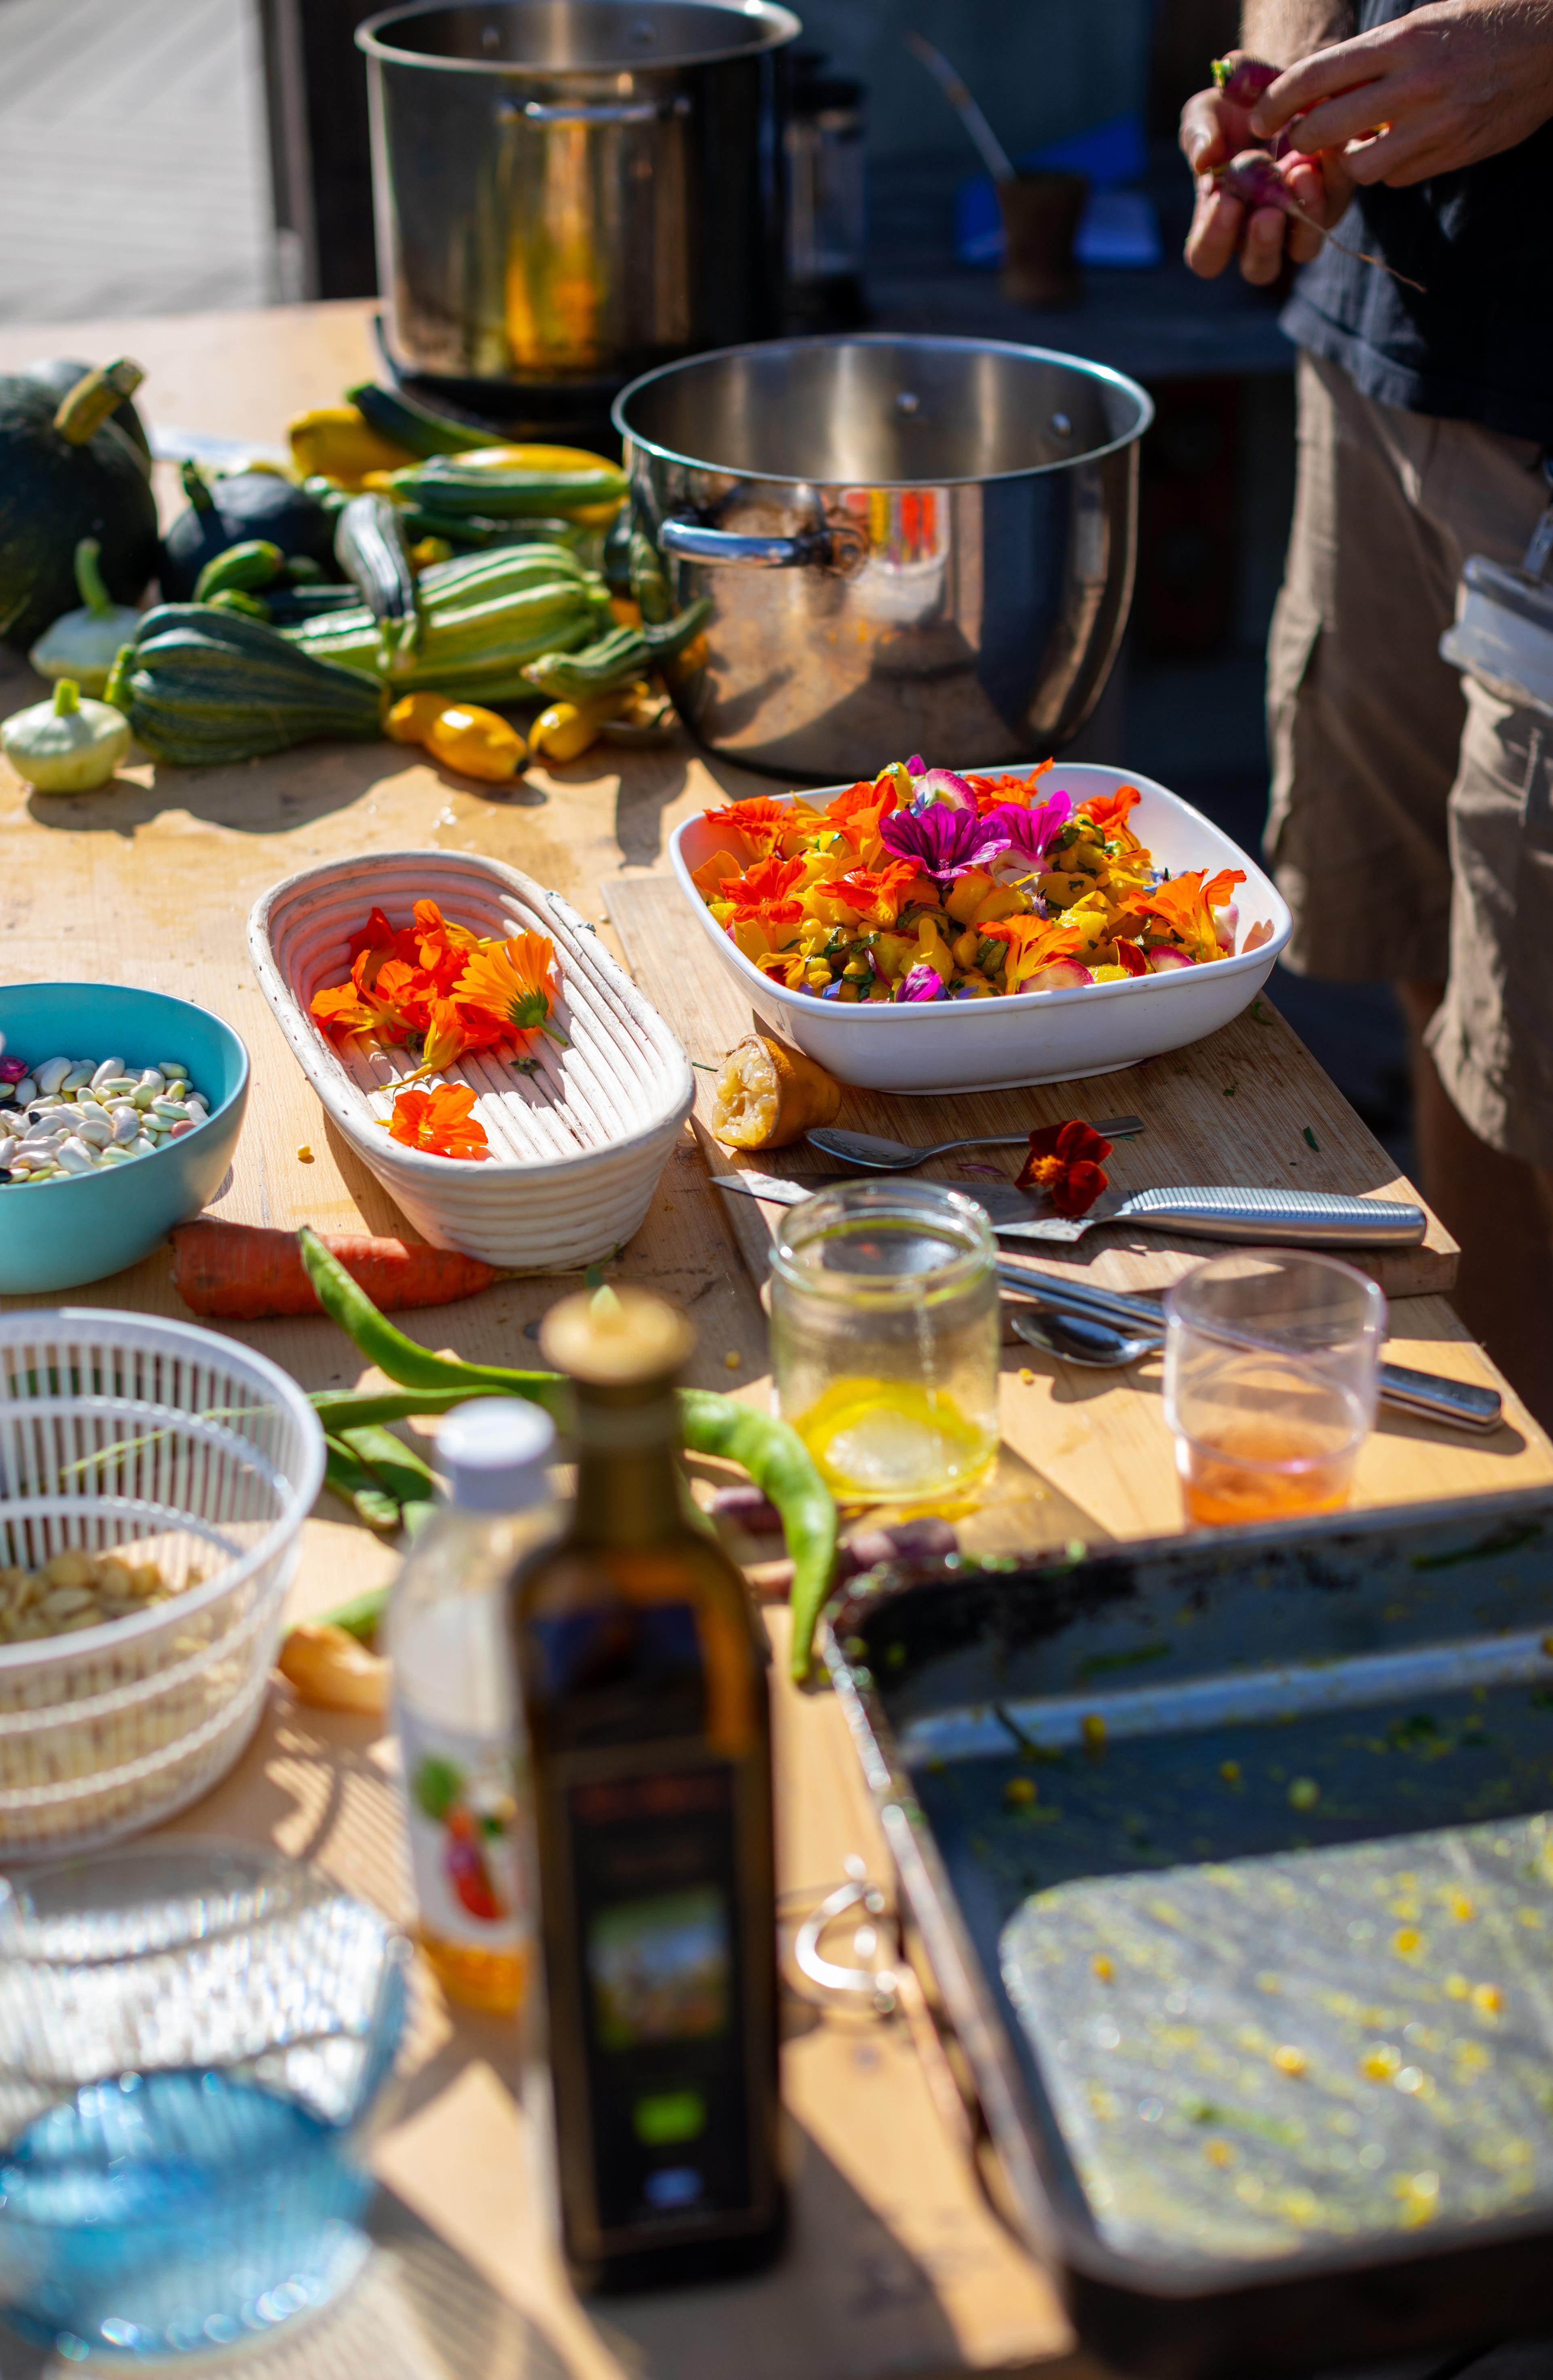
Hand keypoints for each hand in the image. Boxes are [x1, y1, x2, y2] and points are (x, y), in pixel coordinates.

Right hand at [1180, 82, 1353, 281]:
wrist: (1283, 82)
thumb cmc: (1235, 106)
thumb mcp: (1207, 111)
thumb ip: (1197, 134)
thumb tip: (1203, 158)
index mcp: (1220, 220)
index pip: (1208, 257)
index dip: (1214, 240)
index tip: (1225, 201)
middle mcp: (1258, 231)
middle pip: (1259, 268)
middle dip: (1263, 245)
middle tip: (1267, 215)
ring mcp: (1297, 221)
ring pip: (1303, 249)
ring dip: (1303, 220)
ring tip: (1302, 175)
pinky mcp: (1331, 199)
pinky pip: (1334, 206)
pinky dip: (1331, 182)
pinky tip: (1325, 150)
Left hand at [1250, 0, 1552, 185]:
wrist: (1549, 40)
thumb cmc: (1477, 24)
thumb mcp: (1420, 24)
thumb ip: (1370, 59)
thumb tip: (1315, 94)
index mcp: (1401, 43)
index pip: (1317, 77)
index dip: (1277, 102)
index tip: (1258, 119)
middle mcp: (1414, 85)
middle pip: (1327, 130)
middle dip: (1303, 140)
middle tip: (1301, 139)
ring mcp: (1436, 124)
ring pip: (1360, 166)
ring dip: (1349, 161)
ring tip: (1358, 142)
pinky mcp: (1454, 153)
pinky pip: (1398, 177)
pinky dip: (1388, 168)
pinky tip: (1399, 146)